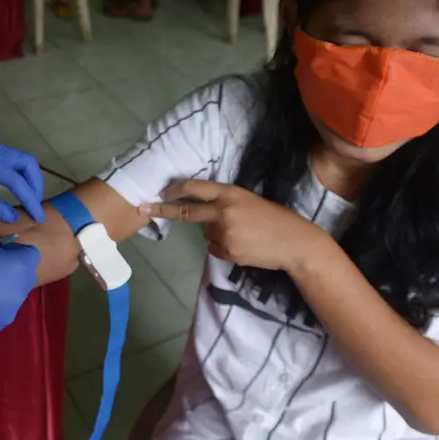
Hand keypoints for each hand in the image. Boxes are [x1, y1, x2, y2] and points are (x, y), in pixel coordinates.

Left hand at [0, 131, 44, 223]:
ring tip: (28, 197)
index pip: (18, 180)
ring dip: (27, 177)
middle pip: (27, 162)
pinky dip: (16, 172)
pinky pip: (8, 158)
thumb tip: (13, 217)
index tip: (37, 217)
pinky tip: (14, 186)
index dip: (30, 200)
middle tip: (34, 204)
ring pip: (19, 159)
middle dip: (35, 184)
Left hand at [139, 179, 332, 271]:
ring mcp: (224, 233)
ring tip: (243, 235)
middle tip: (143, 207)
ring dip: (217, 234)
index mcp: (231, 193)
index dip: (175, 189)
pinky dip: (224, 248)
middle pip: (186, 211)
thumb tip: (205, 212)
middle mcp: (223, 211)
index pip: (195, 188)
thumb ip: (227, 203)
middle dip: (162, 209)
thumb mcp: (250, 201)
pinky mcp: (226, 252)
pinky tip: (243, 246)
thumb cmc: (275, 219)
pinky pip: (215, 248)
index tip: (161, 191)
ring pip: (206, 233)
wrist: (294, 243)